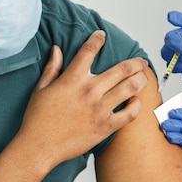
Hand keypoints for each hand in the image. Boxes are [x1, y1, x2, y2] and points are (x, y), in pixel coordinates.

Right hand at [18, 30, 148, 167]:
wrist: (39, 147)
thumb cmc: (37, 119)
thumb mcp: (41, 89)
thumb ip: (52, 67)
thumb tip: (57, 49)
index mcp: (72, 79)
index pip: (89, 50)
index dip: (97, 39)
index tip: (102, 35)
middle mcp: (89, 91)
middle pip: (121, 69)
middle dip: (135, 62)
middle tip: (140, 61)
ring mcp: (100, 109)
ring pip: (130, 87)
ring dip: (141, 79)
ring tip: (143, 77)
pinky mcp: (106, 126)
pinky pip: (129, 114)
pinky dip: (136, 106)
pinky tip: (135, 101)